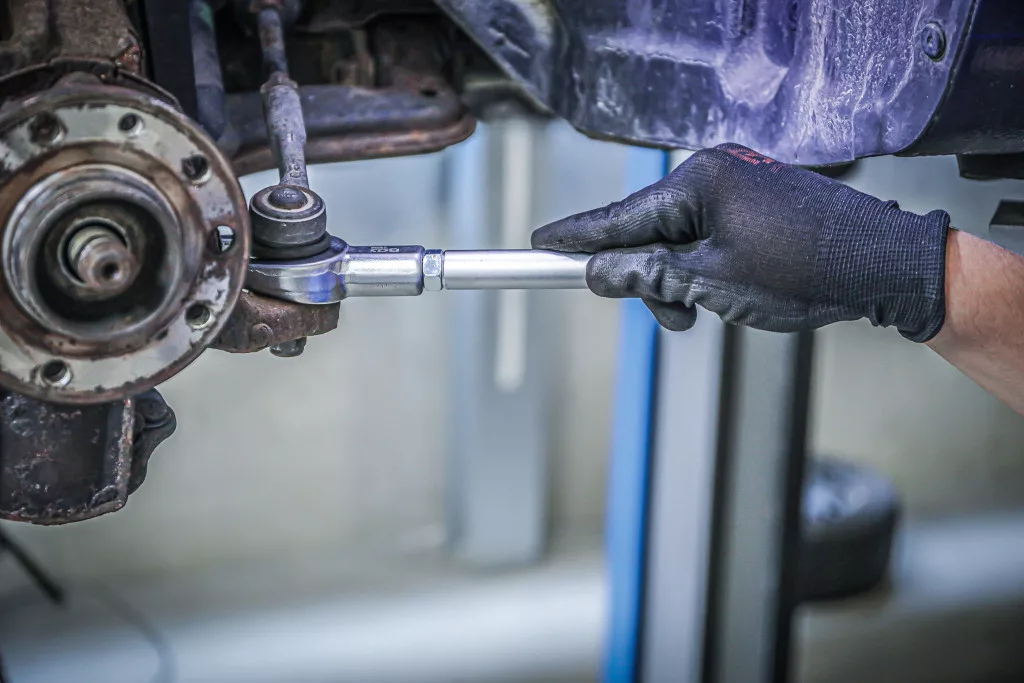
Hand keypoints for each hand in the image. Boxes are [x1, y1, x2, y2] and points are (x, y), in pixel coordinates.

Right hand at [532, 144, 948, 340]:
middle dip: (647, 278)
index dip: (576, 237)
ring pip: (676, 240)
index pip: (618, 216)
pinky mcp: (753, 201)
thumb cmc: (805, 269)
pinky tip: (723, 292)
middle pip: (646, 231)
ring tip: (705, 311)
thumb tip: (596, 271)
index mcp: (698, 182)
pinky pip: (704, 235)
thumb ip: (645, 274)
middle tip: (668, 313)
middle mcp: (713, 173)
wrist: (882, 265)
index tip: (540, 244)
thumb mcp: (711, 282)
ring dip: (677, 281)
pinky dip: (701, 268)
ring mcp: (735, 185)